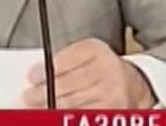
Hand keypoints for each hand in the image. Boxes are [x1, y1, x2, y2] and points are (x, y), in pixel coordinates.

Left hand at [22, 38, 155, 108]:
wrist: (138, 85)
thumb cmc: (103, 69)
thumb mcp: (85, 56)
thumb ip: (62, 63)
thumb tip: (34, 78)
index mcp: (95, 50)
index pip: (65, 61)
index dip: (46, 71)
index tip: (31, 78)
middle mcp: (107, 70)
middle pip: (66, 85)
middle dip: (43, 94)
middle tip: (27, 97)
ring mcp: (112, 94)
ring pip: (72, 104)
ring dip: (49, 108)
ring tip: (35, 109)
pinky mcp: (114, 111)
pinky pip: (82, 115)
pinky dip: (66, 116)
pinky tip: (55, 114)